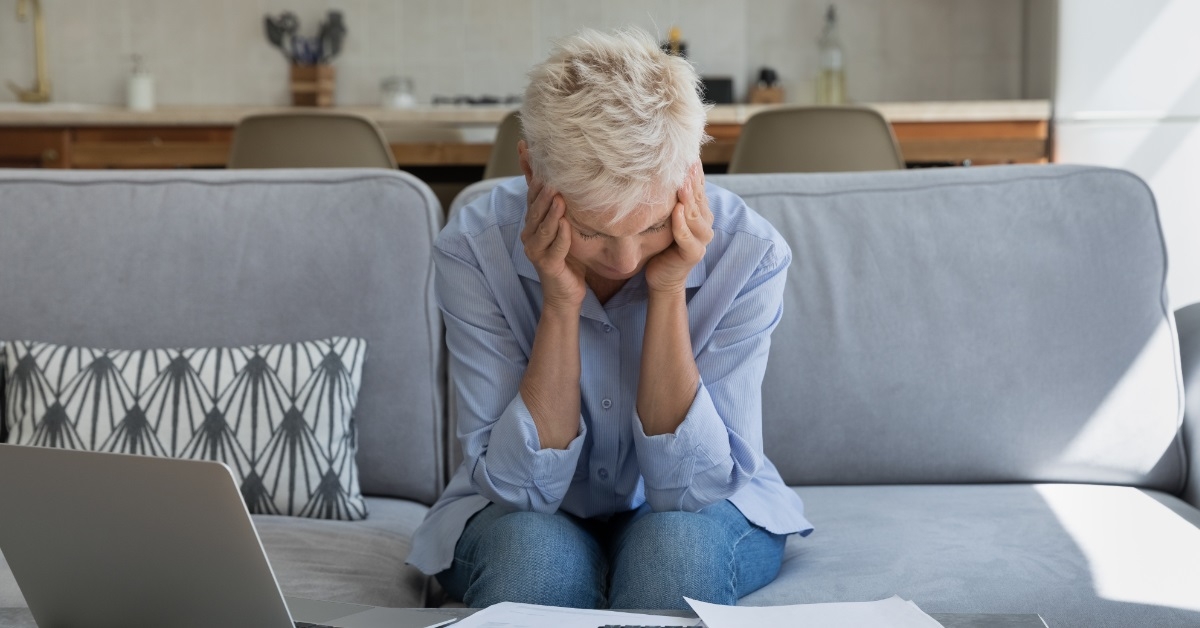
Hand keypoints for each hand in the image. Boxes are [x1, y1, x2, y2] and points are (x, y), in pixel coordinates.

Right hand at [521, 178, 586, 311]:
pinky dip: (561, 237)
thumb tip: (568, 182)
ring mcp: (536, 252)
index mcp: (532, 225)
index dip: (536, 181)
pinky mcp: (547, 266)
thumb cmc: (567, 258)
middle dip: (544, 194)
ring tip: (559, 197)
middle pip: (535, 211)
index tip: (544, 163)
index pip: (532, 198)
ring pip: (543, 228)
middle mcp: (529, 236)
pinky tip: (566, 225)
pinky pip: (554, 249)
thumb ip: (563, 208)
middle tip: (554, 178)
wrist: (566, 293)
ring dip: (551, 212)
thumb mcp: (565, 228)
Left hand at [645, 163, 713, 293]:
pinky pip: (687, 236)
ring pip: (696, 215)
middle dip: (691, 180)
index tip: (686, 152)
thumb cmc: (661, 244)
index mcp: (700, 212)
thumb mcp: (665, 216)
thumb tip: (658, 167)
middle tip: (684, 161)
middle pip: (698, 198)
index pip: (698, 187)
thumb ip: (668, 197)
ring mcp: (701, 239)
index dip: (694, 171)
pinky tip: (677, 211)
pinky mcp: (694, 254)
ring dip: (688, 199)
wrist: (661, 276)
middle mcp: (705, 223)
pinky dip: (682, 224)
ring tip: (681, 183)